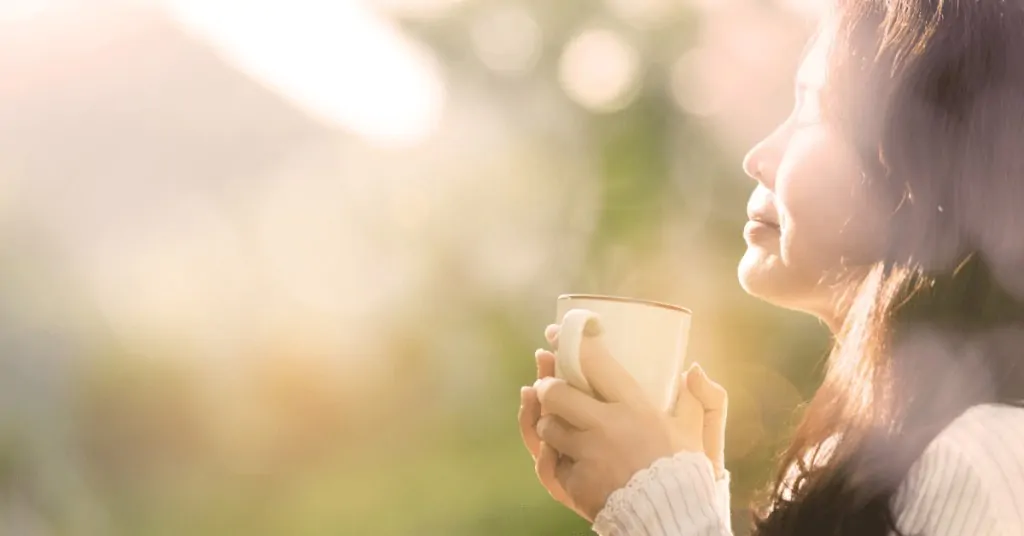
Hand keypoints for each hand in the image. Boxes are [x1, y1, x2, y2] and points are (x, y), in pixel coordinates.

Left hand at [525, 325, 728, 520]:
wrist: (672, 522)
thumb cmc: (685, 473)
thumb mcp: (698, 432)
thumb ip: (704, 398)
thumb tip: (693, 369)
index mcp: (634, 407)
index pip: (594, 363)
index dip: (569, 342)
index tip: (554, 333)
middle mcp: (606, 427)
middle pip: (556, 393)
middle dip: (547, 386)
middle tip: (548, 385)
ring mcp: (587, 456)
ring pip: (548, 427)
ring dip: (547, 423)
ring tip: (556, 422)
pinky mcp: (575, 483)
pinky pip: (550, 462)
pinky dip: (551, 456)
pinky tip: (556, 451)